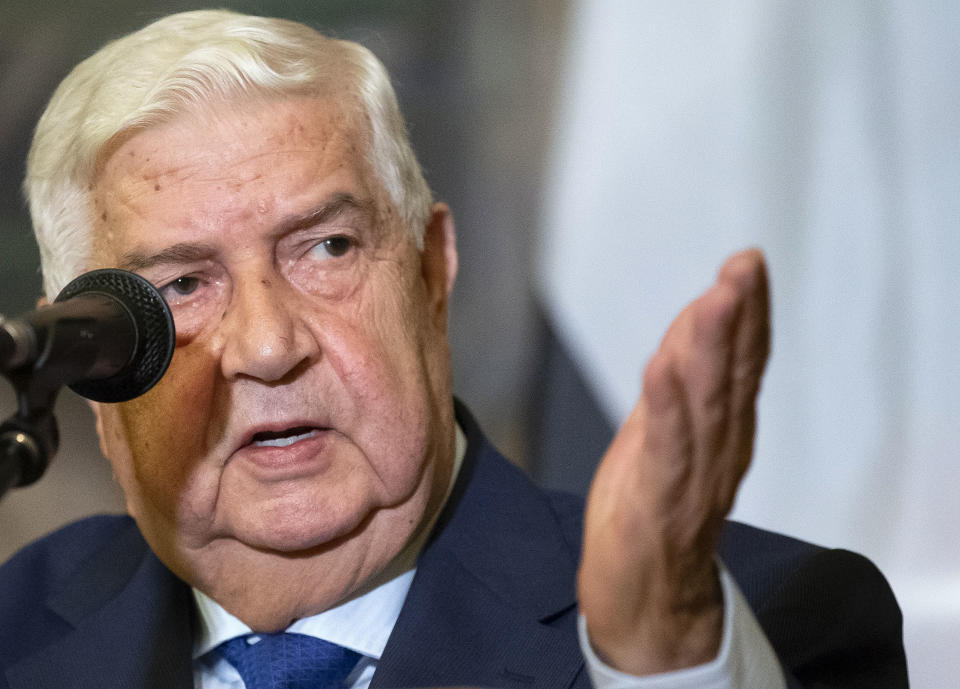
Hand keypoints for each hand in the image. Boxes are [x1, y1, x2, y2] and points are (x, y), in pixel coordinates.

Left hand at [577, 249, 770, 674]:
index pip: (741, 362)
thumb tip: (694, 318)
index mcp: (720, 429)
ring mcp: (692, 477)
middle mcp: (718, 449)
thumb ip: (682, 378)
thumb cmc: (653, 507)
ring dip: (713, 350)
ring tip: (717, 300)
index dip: (749, 313)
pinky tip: (662, 369)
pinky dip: (667, 408)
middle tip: (746, 266)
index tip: (749, 263)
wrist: (644, 596)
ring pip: (708, 406)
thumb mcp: (665, 430)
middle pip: (733, 376)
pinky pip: (666, 451)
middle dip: (740, 317)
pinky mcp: (658, 503)